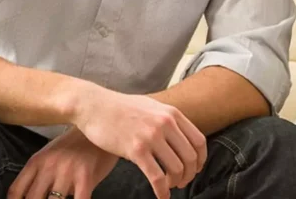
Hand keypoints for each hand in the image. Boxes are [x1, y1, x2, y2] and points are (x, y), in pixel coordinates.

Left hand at [7, 127, 116, 198]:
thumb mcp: (50, 153)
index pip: (16, 191)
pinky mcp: (86, 176)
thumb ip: (38, 173)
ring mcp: (67, 171)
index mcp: (37, 161)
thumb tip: (28, 196)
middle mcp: (49, 166)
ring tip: (62, 198)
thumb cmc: (76, 143)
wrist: (102, 124)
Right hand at [71, 85, 206, 198]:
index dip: (201, 159)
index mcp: (172, 113)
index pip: (199, 141)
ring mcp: (151, 136)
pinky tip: (162, 196)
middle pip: (190, 157)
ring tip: (169, 187)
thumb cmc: (121, 108)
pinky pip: (157, 177)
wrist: (94, 105)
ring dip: (176, 183)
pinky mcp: (136, 149)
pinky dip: (162, 190)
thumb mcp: (152, 106)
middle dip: (190, 174)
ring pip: (176, 168)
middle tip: (183, 182)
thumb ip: (167, 118)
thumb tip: (181, 133)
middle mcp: (165, 124)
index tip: (196, 168)